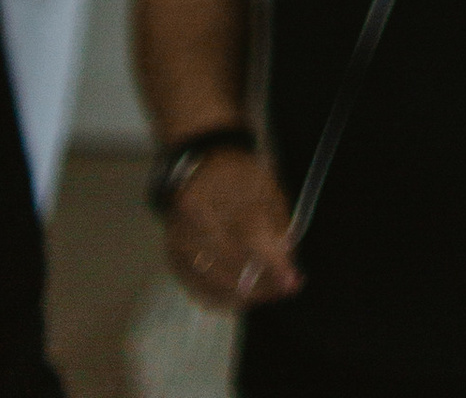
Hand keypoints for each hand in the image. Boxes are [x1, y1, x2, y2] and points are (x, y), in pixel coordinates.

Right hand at [164, 148, 298, 313]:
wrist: (197, 167)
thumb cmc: (237, 174)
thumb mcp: (265, 184)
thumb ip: (276, 222)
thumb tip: (285, 263)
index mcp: (220, 190)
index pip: (249, 235)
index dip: (273, 264)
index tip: (293, 282)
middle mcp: (193, 218)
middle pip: (230, 263)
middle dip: (262, 283)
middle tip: (286, 288)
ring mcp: (179, 240)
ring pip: (213, 282)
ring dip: (245, 294)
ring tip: (269, 292)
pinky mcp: (172, 258)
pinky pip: (198, 288)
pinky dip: (223, 297)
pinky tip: (243, 297)